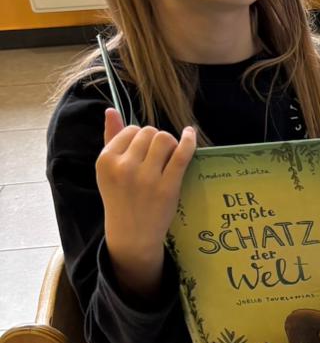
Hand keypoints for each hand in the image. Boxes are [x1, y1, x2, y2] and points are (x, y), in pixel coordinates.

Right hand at [97, 109, 195, 291]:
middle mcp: (124, 167)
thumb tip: (110, 110)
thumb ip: (110, 138)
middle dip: (156, 139)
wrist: (131, 232)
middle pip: (149, 133)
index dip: (141, 137)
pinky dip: (189, 140)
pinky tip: (190, 134)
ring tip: (168, 157)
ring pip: (165, 139)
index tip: (143, 152)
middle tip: (157, 157)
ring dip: (170, 143)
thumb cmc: (120, 196)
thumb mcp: (108, 169)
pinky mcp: (167, 187)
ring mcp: (146, 178)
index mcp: (106, 160)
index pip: (131, 130)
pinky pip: (182, 153)